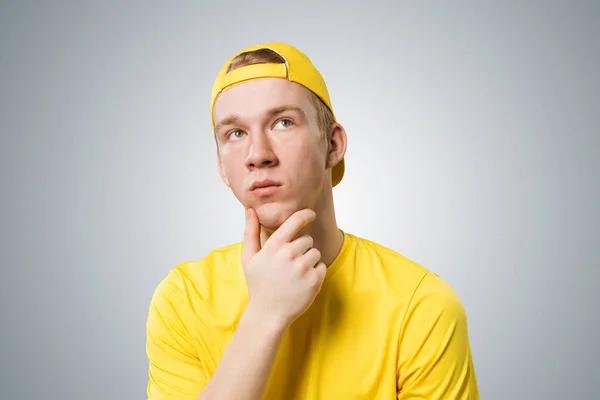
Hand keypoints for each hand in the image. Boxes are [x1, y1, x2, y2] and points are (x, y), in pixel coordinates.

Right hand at [241, 208, 326, 328]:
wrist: (268, 314)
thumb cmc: (259, 284)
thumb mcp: (249, 258)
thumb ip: (250, 232)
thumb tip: (250, 210)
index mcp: (274, 246)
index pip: (296, 220)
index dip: (306, 214)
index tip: (311, 214)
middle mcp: (289, 254)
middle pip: (307, 239)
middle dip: (302, 248)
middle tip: (290, 264)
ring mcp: (303, 267)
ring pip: (316, 253)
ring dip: (309, 260)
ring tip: (295, 274)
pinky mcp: (314, 280)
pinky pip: (322, 266)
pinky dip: (315, 273)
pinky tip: (302, 282)